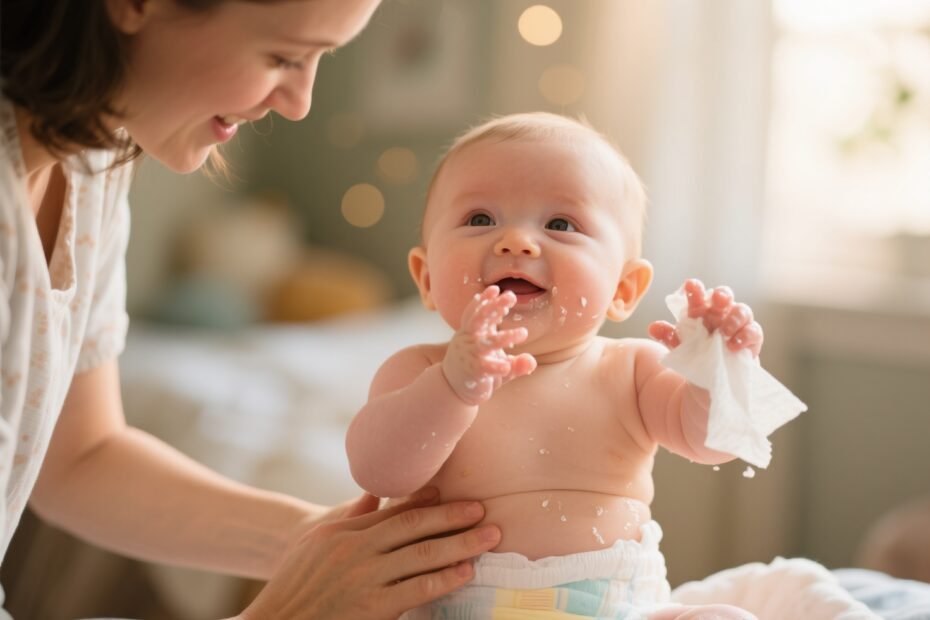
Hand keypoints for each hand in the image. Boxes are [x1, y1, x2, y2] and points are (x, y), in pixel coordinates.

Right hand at [239, 488, 500, 619]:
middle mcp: (357, 549)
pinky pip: (418, 589)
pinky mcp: (374, 608)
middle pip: (415, 526)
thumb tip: (375, 494)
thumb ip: (351, 518)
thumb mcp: (315, 543)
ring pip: (423, 555)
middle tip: (483, 509)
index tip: (450, 493)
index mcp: (344, 531)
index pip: (393, 510)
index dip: (426, 501)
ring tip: (488, 537)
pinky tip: (465, 571)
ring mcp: (366, 578)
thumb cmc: (295, 583)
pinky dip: (444, 578)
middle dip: (453, 517)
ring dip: (460, 544)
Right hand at [442, 285, 536, 404]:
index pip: (477, 312)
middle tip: (510, 296)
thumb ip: (516, 363)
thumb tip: (531, 361)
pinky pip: (485, 367)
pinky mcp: (473, 372)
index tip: (496, 289)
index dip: (485, 301)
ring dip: (505, 336)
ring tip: (524, 333)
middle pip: (479, 319)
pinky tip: (507, 366)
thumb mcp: (498, 364)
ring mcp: (471, 356)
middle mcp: (470, 341)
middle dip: (494, 307)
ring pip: (487, 343)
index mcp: (473, 333)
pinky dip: (496, 366)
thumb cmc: (477, 372)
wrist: (453, 391)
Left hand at [648, 279, 763, 356]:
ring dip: (734, 318)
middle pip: (725, 296)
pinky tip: (733, 345)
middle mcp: (720, 315)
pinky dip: (745, 336)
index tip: (690, 285)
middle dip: (722, 295)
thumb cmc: (695, 359)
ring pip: (743, 311)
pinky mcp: (750, 342)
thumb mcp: (678, 349)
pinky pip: (754, 332)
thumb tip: (652, 327)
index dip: (696, 289)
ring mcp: (737, 327)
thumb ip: (668, 337)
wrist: (708, 386)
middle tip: (717, 300)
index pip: (698, 296)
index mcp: (700, 313)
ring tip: (724, 332)